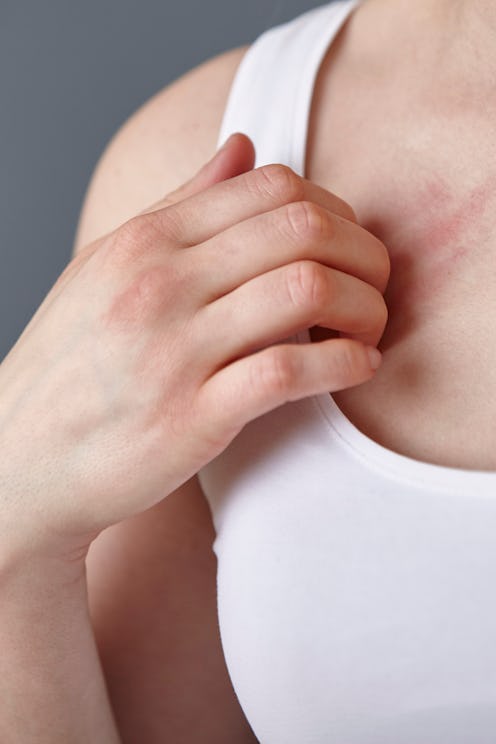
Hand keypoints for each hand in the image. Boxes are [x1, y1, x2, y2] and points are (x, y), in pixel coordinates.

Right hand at [0, 132, 388, 563]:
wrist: (24, 458)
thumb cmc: (73, 364)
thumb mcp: (110, 267)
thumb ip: (182, 204)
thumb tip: (243, 144)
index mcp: (144, 241)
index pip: (269, 187)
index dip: (333, 209)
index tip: (348, 245)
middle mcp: (159, 284)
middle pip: (301, 228)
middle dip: (364, 253)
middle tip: (376, 283)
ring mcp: (174, 351)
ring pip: (308, 289)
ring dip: (365, 307)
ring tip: (370, 327)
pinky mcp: (193, 417)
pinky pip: (291, 372)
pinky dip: (345, 364)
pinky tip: (359, 368)